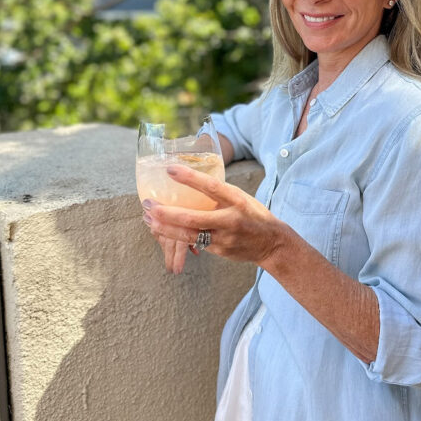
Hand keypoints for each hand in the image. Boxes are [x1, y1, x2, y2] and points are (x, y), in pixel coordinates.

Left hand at [141, 164, 287, 271]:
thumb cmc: (252, 214)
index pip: (211, 187)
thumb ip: (218, 194)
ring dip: (165, 228)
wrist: (272, 243)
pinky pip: (194, 244)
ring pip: (189, 235)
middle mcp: (230, 219)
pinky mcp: (220, 251)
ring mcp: (224, 238)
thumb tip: (190, 182)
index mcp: (237, 200)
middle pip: (193, 218)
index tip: (170, 169)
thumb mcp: (239, 198)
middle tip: (148, 204)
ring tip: (148, 220)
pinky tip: (163, 231)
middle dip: (166, 213)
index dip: (190, 178)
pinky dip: (177, 237)